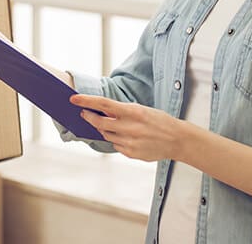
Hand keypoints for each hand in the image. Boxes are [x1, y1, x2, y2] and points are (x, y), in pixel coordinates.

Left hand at [71, 94, 185, 162]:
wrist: (177, 140)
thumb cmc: (158, 121)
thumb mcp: (141, 109)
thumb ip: (121, 110)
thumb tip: (102, 109)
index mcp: (133, 112)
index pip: (103, 104)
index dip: (86, 101)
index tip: (73, 99)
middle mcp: (129, 127)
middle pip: (99, 122)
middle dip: (88, 117)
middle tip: (84, 114)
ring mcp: (129, 142)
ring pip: (106, 134)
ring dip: (103, 129)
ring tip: (114, 125)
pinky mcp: (131, 153)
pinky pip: (115, 145)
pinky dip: (116, 140)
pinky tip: (127, 137)